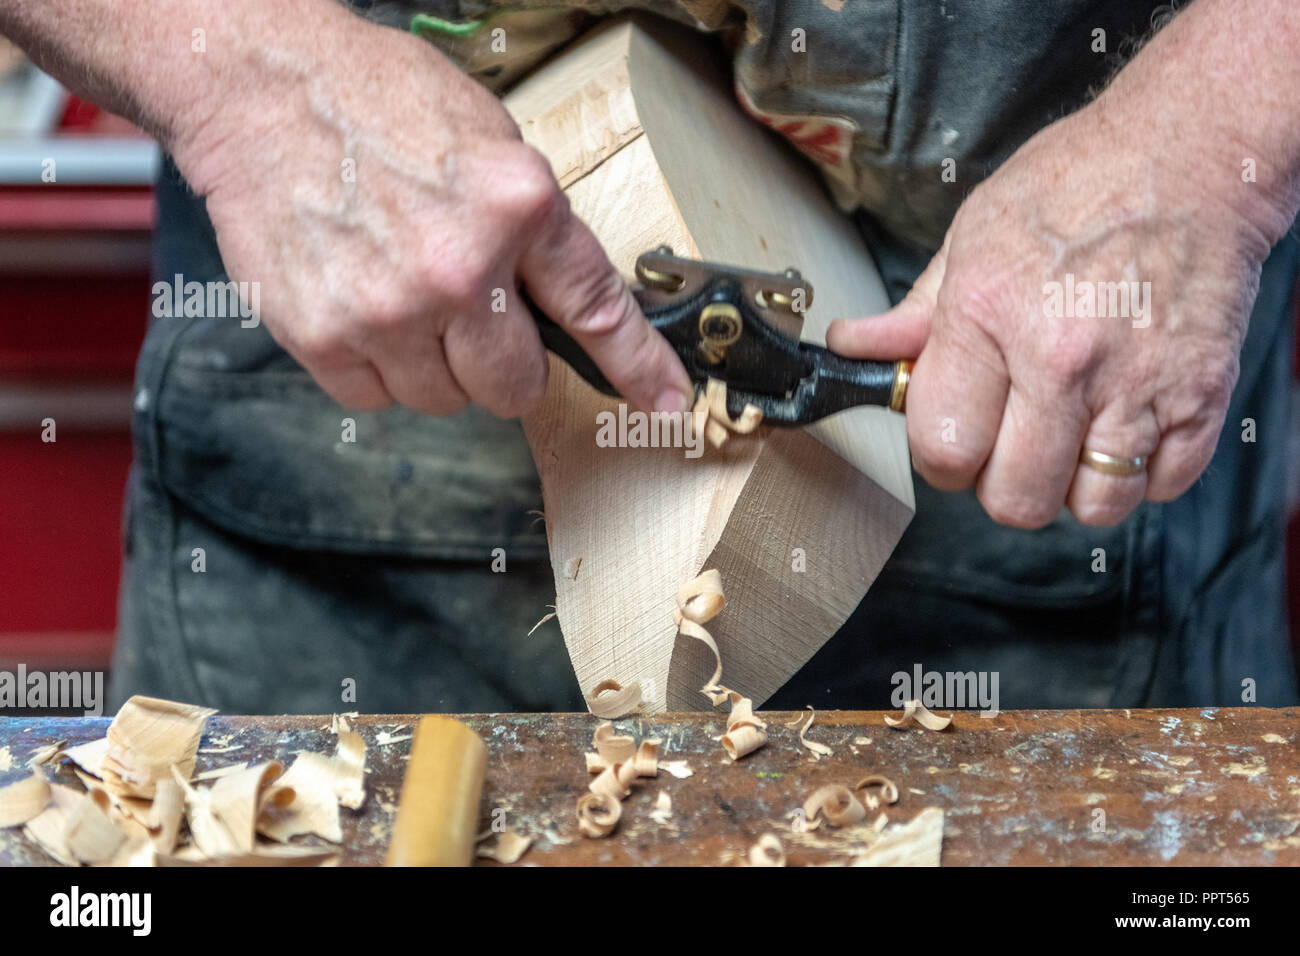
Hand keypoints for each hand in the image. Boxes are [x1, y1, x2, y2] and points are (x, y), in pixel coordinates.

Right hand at [171, 9, 691, 418]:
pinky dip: (376, 368)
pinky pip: (377, 399)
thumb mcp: (492, 142)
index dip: (640, 368)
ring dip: (435, 365)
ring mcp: (390, 310)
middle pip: (515, 386)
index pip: (598, 310)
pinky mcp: (325, 336)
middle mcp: (460, 268)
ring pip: (444, 399)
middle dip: (504, 365)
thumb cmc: (376, 102)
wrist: (262, 86)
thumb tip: (561, 305)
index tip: (667, 403)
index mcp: (518, 207)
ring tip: (403, 296)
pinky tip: (363, 308)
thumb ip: (533, 230)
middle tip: (474, 321)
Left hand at [827, 98, 1274, 527]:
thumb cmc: (1079, 184)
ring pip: (1094, 505)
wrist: (1192, 151)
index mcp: (986, 316)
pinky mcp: (1201, 392)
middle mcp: (1059, 358)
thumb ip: (914, 313)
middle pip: (1015, 498)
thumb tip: (857, 349)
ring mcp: (1135, 380)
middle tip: (1013, 443)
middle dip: (1005, 483)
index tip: (956, 440)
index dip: (943, 457)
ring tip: (1074, 436)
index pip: (942, 448)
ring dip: (1077, 485)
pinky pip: (1164, 485)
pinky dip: (1146, 471)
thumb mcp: (971, 235)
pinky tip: (1127, 423)